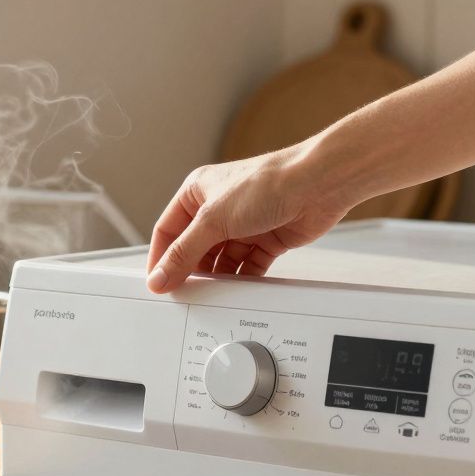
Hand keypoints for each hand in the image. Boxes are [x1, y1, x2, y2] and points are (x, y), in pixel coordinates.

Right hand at [145, 139, 353, 292]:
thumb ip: (184, 253)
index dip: (161, 258)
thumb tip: (159, 276)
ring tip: (213, 292)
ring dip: (218, 277)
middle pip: (194, 249)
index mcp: (197, 193)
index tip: (157, 284)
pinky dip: (242, 279)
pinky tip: (239, 288)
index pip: (168, 231)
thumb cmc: (268, 182)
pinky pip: (247, 266)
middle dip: (191, 270)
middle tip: (184, 293)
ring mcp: (243, 225)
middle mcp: (218, 208)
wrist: (318, 185)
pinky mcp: (266, 239)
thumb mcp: (213, 219)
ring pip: (221, 261)